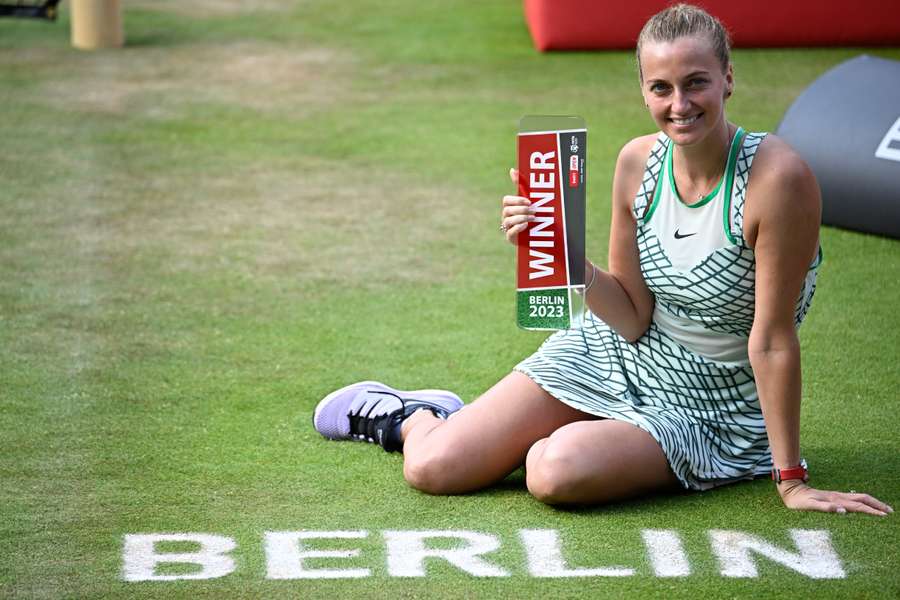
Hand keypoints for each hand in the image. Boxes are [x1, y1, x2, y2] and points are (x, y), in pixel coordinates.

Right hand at [501, 168, 533, 244]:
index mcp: (510, 207)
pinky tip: (526, 226)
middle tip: (534, 211)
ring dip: (521, 218)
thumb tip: (512, 169)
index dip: (516, 200)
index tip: (529, 201)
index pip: (506, 200)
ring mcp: (508, 228)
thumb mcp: (530, 200)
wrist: (540, 234)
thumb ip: (521, 185)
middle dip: (521, 209)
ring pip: (508, 221)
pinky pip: (510, 232)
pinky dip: (517, 228)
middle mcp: (507, 217)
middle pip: (507, 210)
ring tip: (533, 219)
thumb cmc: (533, 215)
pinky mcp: (511, 238)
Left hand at [778, 481, 892, 515]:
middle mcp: (838, 497)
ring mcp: (836, 496)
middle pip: (862, 499)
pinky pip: (852, 500)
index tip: (884, 515)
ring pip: (858, 498)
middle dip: (877, 505)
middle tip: (890, 511)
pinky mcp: (833, 497)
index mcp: (836, 500)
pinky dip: (863, 503)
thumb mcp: (810, 505)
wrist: (790, 490)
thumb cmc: (799, 501)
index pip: (858, 506)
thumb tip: (843, 511)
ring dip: (872, 503)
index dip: (872, 510)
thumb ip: (826, 508)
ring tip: (882, 509)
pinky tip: (865, 507)